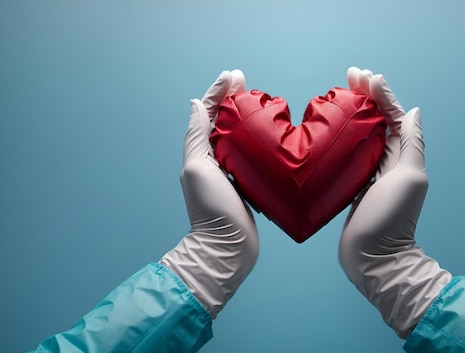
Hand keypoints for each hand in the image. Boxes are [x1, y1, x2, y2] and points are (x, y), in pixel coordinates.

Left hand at [160, 70, 258, 318]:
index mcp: (200, 155)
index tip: (232, 75)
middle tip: (245, 81)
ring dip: (245, 117)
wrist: (228, 248)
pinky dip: (258, 142)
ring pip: (237, 138)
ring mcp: (230, 175)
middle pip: (222, 122)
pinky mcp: (247, 187)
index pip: (206, 114)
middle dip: (231, 99)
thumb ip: (196, 137)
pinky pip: (251, 157)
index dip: (217, 92)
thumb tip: (194, 104)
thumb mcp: (197, 168)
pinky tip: (269, 135)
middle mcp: (213, 162)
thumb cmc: (211, 209)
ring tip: (258, 101)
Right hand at [338, 67, 450, 337]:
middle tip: (350, 75)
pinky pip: (348, 154)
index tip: (365, 76)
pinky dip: (341, 137)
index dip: (381, 94)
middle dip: (366, 96)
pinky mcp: (351, 186)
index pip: (393, 116)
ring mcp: (369, 174)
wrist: (373, 258)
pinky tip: (330, 129)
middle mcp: (388, 162)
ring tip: (339, 93)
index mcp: (403, 156)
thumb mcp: (410, 177)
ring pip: (362, 135)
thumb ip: (412, 144)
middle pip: (377, 120)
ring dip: (353, 112)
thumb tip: (414, 111)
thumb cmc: (392, 218)